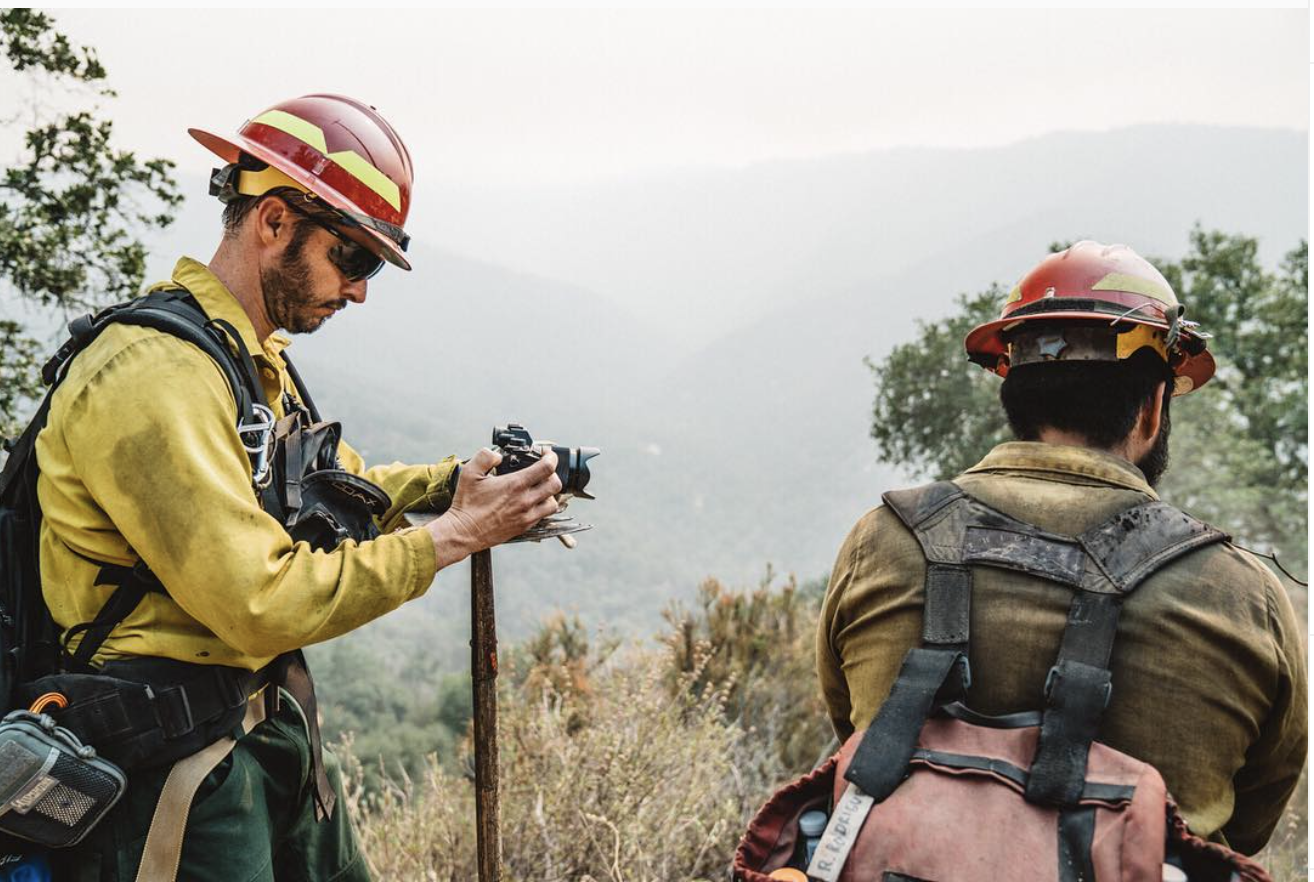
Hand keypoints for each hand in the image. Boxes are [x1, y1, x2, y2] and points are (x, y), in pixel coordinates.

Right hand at [427, 447, 561, 567]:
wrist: (464, 532)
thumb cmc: (466, 504)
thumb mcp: (470, 473)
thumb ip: (485, 457)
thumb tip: (498, 455)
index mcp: (515, 484)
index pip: (547, 468)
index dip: (551, 457)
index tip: (547, 454)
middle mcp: (525, 500)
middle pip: (556, 484)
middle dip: (553, 474)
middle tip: (544, 470)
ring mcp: (527, 516)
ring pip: (553, 503)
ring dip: (550, 493)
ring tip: (540, 488)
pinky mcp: (524, 527)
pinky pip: (543, 516)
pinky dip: (542, 507)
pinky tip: (531, 502)